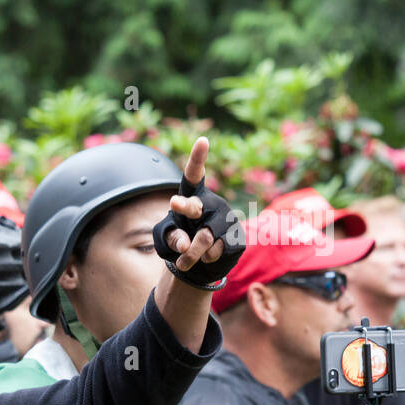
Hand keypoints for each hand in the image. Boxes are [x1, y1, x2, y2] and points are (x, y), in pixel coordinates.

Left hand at [154, 136, 244, 282]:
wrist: (202, 262)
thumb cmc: (181, 240)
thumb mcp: (167, 238)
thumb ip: (171, 237)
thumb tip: (185, 244)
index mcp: (193, 197)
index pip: (194, 176)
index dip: (198, 159)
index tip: (203, 140)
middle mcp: (211, 204)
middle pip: (195, 207)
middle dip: (184, 206)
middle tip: (174, 203)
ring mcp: (226, 219)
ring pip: (204, 238)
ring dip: (190, 255)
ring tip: (183, 263)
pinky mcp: (237, 236)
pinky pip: (217, 251)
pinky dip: (207, 259)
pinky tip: (208, 257)